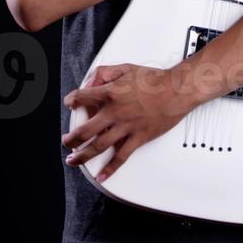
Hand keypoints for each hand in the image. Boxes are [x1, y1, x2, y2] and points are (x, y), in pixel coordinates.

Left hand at [61, 63, 193, 182]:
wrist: (177, 90)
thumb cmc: (154, 79)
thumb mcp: (126, 67)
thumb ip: (105, 72)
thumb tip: (91, 81)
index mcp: (110, 93)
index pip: (82, 98)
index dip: (72, 101)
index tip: (69, 104)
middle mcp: (115, 112)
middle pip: (85, 130)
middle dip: (71, 138)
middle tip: (66, 141)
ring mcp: (126, 127)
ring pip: (98, 146)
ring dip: (83, 155)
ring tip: (74, 159)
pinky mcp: (138, 138)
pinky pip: (121, 157)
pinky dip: (110, 168)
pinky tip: (102, 175)